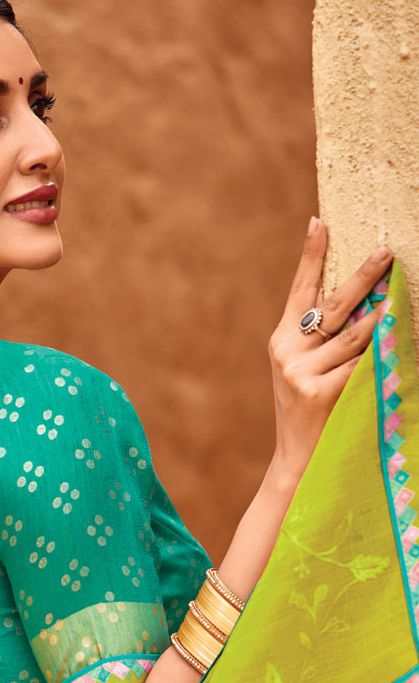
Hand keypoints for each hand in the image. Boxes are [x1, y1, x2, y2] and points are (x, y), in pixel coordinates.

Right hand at [267, 216, 391, 485]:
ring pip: (355, 336)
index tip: (319, 221)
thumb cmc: (308, 412)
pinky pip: (362, 365)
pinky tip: (397, 344)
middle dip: (362, 276)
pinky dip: (383, 355)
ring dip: (383, 319)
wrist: (297, 460)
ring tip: (400, 302)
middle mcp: (287, 352)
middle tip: (387, 252)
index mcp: (280, 340)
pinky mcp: (322, 391)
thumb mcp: (303, 371)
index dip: (311, 255)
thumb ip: (322, 340)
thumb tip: (365, 306)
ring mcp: (302, 372)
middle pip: (333, 304)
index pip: (299, 290)